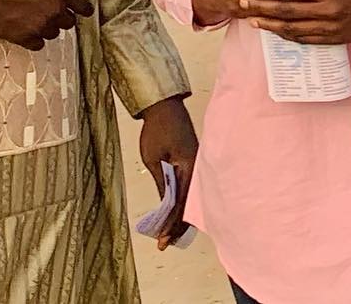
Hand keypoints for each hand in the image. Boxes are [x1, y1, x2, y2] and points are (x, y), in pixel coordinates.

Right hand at [0, 0, 93, 50]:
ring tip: (30, 17)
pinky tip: (22, 28)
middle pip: (69, 22)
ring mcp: (41, 26)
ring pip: (54, 33)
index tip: (82, 11)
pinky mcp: (26, 39)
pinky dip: (33, 38)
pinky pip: (38, 44)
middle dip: (61, 17)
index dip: (83, 9)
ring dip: (46, 27)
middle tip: (46, 10)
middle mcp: (54, 9)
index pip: (84, 6)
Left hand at [138, 96, 198, 249]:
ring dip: (180, 216)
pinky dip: (182, 202)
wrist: (164, 106)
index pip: (181, 203)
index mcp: (189, 167)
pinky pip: (190, 188)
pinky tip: (176, 213)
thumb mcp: (153, 158)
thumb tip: (164, 208)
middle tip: (164, 243)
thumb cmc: (157, 129)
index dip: (171, 223)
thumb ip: (161, 183)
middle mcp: (197, 168)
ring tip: (169, 234)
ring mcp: (197, 166)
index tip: (162, 239)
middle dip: (177, 225)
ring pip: (190, 197)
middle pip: (189, 204)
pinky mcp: (193, 163)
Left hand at [240, 0, 350, 44]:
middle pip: (288, 10)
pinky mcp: (334, 39)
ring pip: (293, 28)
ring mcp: (331, 28)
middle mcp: (330, 11)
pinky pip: (305, 39)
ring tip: (252, 19)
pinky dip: (287, 35)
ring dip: (270, 24)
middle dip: (262, 6)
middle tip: (243, 1)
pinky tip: (274, 30)